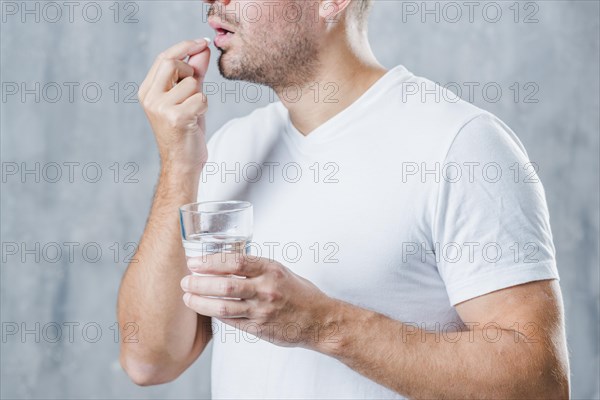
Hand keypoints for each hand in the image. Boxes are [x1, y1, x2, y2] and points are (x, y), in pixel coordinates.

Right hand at [137, 39, 210, 173]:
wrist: (183, 163)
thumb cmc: (186, 130)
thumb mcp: (189, 97)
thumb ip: (195, 72)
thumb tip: (203, 48)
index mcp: (147, 91)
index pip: (163, 58)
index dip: (184, 46)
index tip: (201, 41)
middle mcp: (150, 98)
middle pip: (172, 63)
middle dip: (191, 70)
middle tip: (196, 86)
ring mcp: (161, 108)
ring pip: (192, 83)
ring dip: (200, 95)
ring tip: (193, 112)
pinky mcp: (176, 118)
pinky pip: (201, 98)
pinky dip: (204, 107)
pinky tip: (196, 120)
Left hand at [180, 253, 340, 349]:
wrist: (319, 320)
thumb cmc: (299, 293)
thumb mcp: (280, 271)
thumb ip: (256, 267)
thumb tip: (225, 262)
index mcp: (271, 269)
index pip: (234, 261)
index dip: (210, 261)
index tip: (194, 262)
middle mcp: (266, 289)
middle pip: (224, 285)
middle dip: (199, 282)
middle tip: (186, 280)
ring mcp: (262, 310)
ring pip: (223, 306)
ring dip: (200, 301)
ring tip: (188, 297)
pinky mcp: (259, 328)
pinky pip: (230, 321)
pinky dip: (215, 315)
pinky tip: (205, 309)